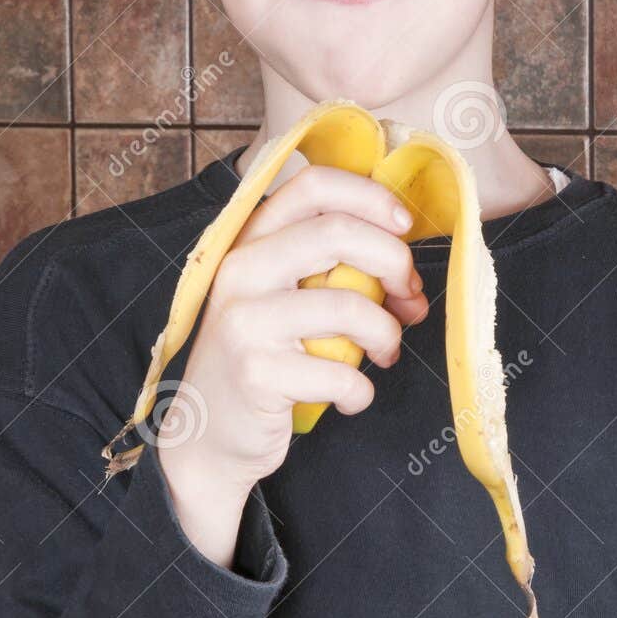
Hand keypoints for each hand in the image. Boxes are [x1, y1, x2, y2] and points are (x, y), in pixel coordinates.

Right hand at [156, 162, 427, 505]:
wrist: (207, 432)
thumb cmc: (261, 357)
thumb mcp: (278, 294)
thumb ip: (324, 263)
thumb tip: (403, 257)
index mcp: (250, 240)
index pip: (314, 185)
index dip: (372, 197)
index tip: (404, 228)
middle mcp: (241, 270)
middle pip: (339, 232)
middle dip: (395, 263)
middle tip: (408, 299)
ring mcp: (244, 321)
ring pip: (350, 306)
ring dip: (386, 334)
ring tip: (384, 354)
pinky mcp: (256, 372)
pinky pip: (341, 374)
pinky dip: (361, 392)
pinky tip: (348, 398)